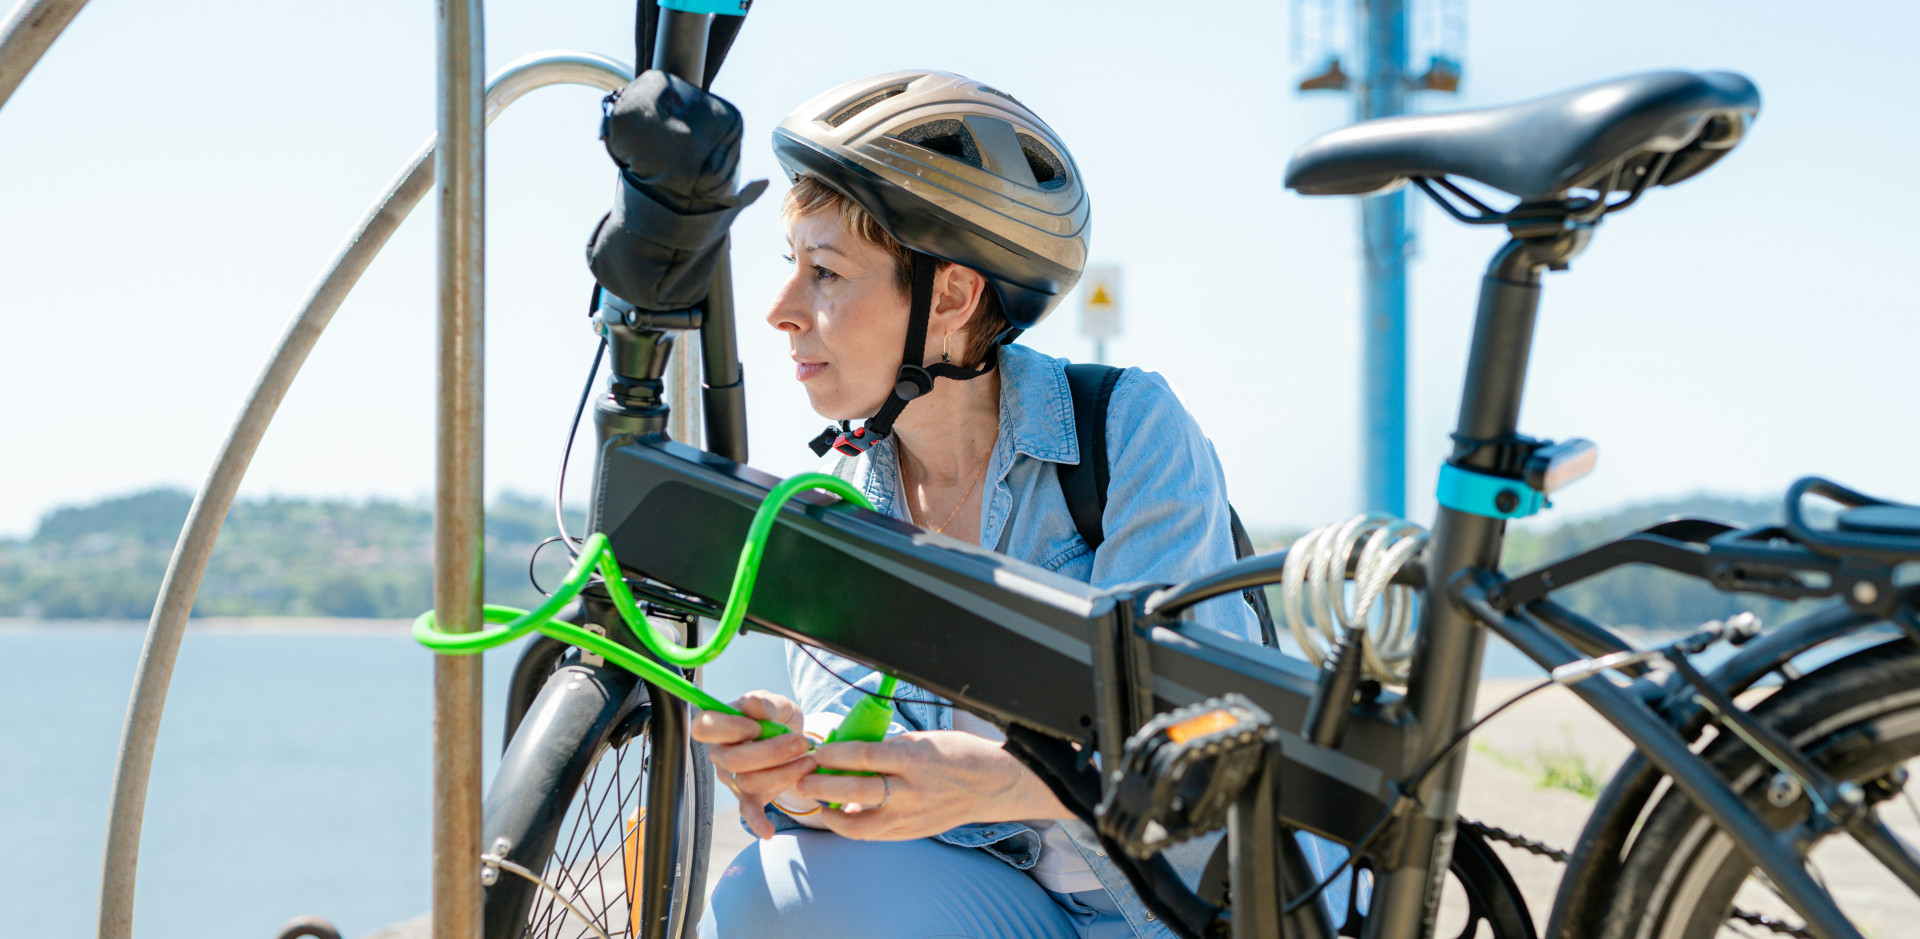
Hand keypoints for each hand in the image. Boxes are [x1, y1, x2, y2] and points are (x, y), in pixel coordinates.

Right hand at [691, 691, 812, 839]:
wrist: (794, 738)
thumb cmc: (778, 717)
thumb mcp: (777, 703)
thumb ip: (766, 703)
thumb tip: (752, 703)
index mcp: (720, 724)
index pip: (704, 727)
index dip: (729, 728)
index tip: (756, 726)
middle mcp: (720, 753)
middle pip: (733, 760)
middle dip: (773, 752)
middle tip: (802, 742)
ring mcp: (732, 778)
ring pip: (749, 782)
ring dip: (785, 773)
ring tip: (810, 761)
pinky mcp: (748, 796)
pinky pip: (747, 812)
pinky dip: (757, 822)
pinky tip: (768, 831)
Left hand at [794, 730, 1070, 840]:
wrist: (993, 785)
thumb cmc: (958, 755)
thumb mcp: (923, 741)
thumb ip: (887, 749)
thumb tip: (850, 752)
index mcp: (915, 760)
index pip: (865, 757)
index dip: (835, 754)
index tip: (816, 751)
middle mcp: (912, 791)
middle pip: (856, 789)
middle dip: (822, 784)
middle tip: (801, 776)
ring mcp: (912, 817)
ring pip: (860, 824)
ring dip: (831, 813)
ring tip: (816, 802)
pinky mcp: (912, 833)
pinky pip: (874, 834)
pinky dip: (853, 825)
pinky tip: (841, 814)